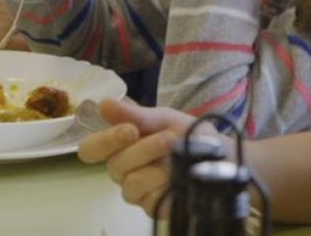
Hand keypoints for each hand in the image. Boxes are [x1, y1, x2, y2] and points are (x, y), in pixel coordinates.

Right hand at [78, 99, 214, 216]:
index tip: (130, 130)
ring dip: (157, 167)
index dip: (105, 141)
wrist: (220, 156)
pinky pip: (149, 199)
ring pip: (131, 183)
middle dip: (143, 149)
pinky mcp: (153, 206)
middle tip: (168, 139)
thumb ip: (134, 114)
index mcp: (119, 145)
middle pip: (114, 165)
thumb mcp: (163, 118)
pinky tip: (179, 177)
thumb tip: (103, 103)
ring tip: (178, 157)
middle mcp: (123, 169)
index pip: (90, 149)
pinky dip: (166, 185)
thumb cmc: (188, 134)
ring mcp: (136, 191)